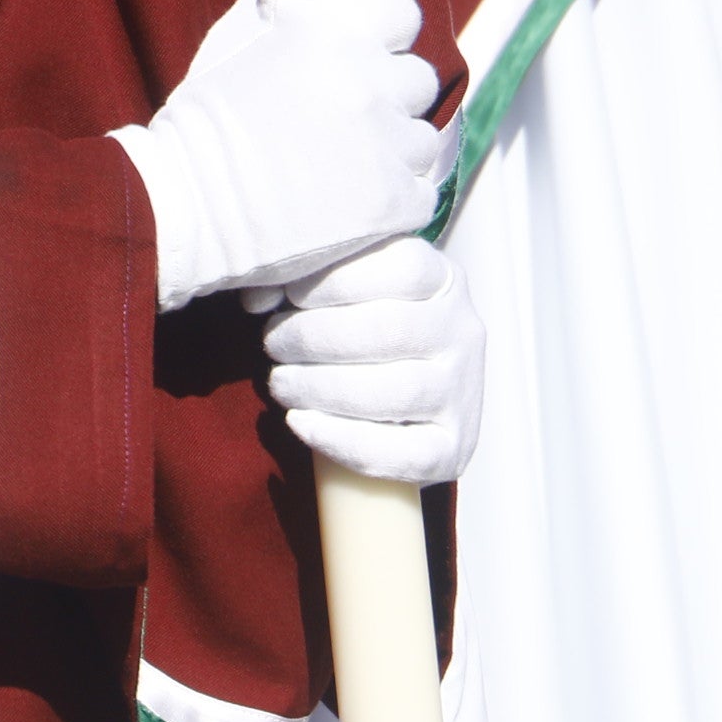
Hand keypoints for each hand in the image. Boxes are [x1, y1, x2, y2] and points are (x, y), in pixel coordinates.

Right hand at [112, 0, 442, 308]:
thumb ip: (282, 13)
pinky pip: (421, 195)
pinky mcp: (392, 202)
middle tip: (357, 122)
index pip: (401, 13)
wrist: (183, 208)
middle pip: (418, 80)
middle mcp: (368, 82)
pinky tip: (356, 209)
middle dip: (393, 97)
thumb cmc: (198, 127)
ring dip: (396, 152)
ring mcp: (385, 145)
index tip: (377, 52)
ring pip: (422, 141)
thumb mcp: (235, 45)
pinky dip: (395, 202)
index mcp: (332, 32)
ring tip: (352, 171)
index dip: (391, 34)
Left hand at [261, 234, 486, 484]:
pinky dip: (341, 440)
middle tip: (273, 343)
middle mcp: (462, 333)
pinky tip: (300, 423)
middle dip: (314, 337)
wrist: (404, 411)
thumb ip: (308, 278)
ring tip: (280, 383)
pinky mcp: (452, 452)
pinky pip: (399, 453)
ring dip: (319, 387)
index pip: (398, 268)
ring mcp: (462, 395)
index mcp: (443, 281)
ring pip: (392, 392)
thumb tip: (259, 294)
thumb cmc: (366, 337)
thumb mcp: (351, 292)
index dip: (334, 280)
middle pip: (388, 330)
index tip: (289, 295)